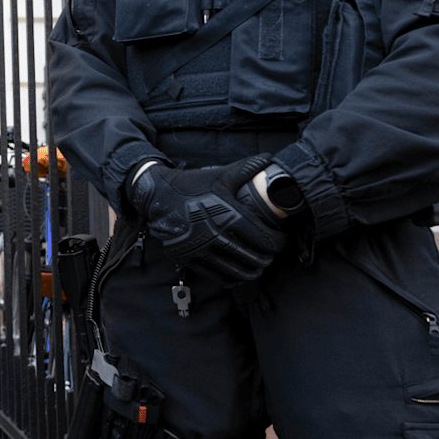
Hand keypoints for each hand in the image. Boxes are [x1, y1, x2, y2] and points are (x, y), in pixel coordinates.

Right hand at [127, 154, 285, 285]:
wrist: (156, 195)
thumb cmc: (191, 185)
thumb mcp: (220, 175)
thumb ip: (247, 168)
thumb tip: (269, 158)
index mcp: (228, 215)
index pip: (265, 239)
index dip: (279, 243)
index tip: (281, 241)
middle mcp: (215, 235)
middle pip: (254, 258)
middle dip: (267, 259)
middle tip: (271, 255)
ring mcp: (200, 249)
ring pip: (236, 271)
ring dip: (252, 272)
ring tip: (257, 267)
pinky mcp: (188, 258)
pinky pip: (216, 276)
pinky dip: (231, 279)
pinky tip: (237, 275)